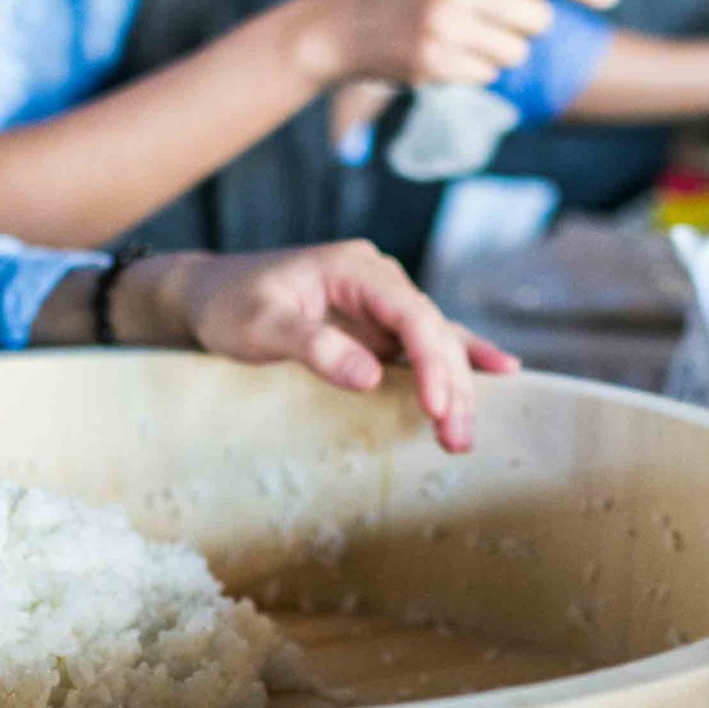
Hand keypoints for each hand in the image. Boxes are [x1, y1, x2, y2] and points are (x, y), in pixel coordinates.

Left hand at [118, 244, 520, 453]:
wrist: (208, 295)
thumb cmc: (229, 305)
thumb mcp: (261, 326)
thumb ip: (313, 346)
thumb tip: (368, 376)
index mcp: (355, 268)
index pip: (410, 313)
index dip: (430, 361)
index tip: (436, 406)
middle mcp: (378, 280)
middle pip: (431, 331)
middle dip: (450, 385)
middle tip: (456, 439)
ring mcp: (380, 303)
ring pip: (435, 342)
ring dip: (455, 386)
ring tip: (464, 436)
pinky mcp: (376, 327)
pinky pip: (425, 343)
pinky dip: (458, 361)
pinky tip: (500, 372)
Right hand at [297, 0, 618, 86]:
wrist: (336, 27)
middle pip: (536, 20)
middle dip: (525, 27)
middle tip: (495, 21)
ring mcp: (443, 27)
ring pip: (515, 54)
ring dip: (499, 52)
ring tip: (463, 38)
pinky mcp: (432, 64)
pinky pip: (486, 76)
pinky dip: (473, 71)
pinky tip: (443, 56)